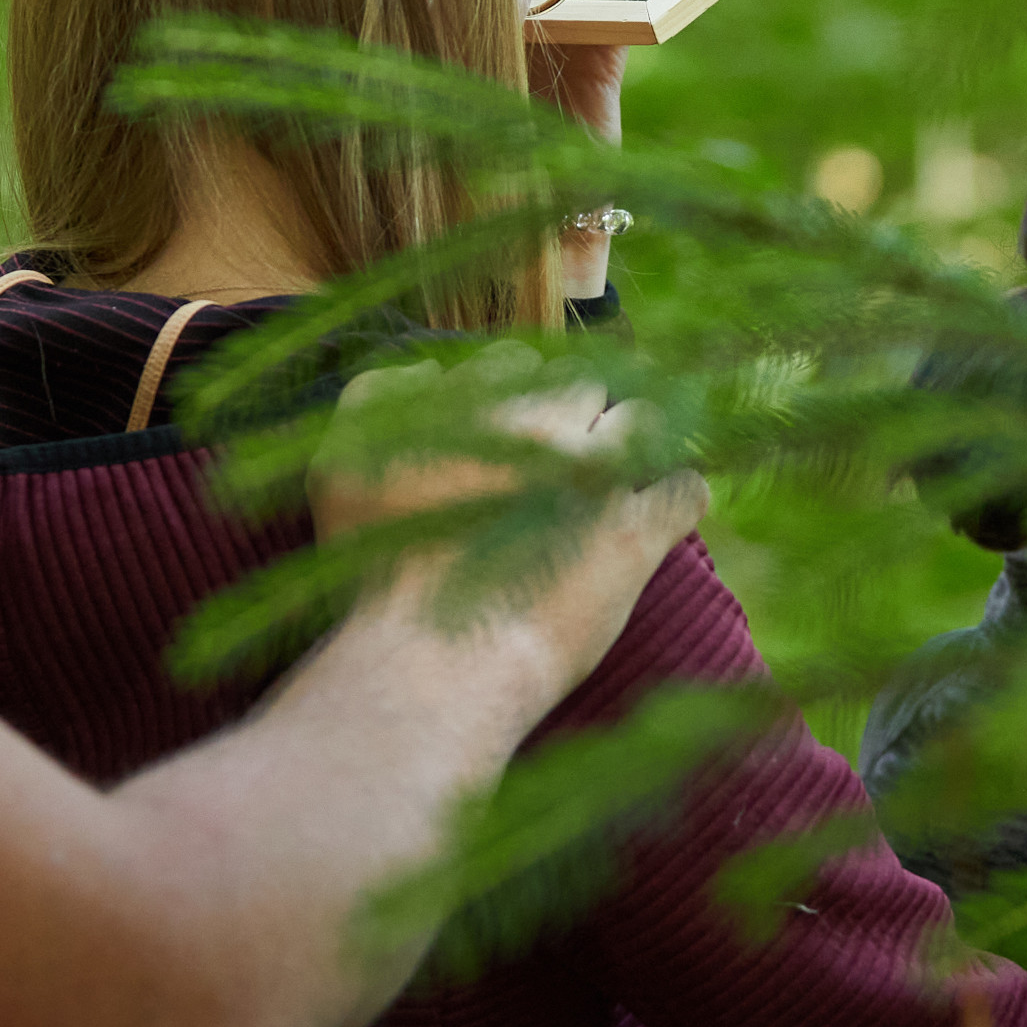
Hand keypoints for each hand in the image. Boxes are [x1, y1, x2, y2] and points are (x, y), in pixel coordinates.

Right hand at [310, 348, 709, 689]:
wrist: (430, 663)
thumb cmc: (375, 574)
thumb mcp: (341, 466)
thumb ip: (377, 396)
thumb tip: (431, 370)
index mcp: (472, 404)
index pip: (513, 363)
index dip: (517, 396)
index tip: (512, 432)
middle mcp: (539, 425)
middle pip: (581, 382)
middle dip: (576, 412)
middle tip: (562, 460)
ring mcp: (596, 476)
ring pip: (644, 419)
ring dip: (633, 443)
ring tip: (616, 481)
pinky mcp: (635, 533)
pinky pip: (685, 489)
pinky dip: (677, 496)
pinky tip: (659, 512)